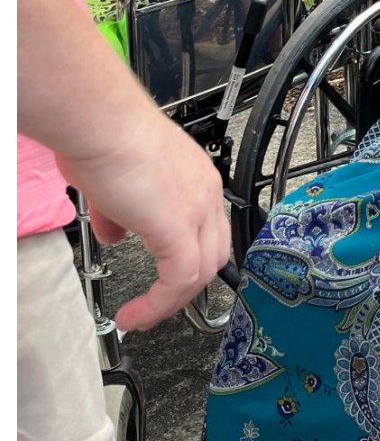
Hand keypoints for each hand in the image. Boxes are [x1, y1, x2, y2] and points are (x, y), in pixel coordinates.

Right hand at [56, 121, 229, 331]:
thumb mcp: (114, 184)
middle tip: (160, 302)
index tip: (165, 277)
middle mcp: (206, 192)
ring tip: (144, 316)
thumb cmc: (103, 137)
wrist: (102, 124)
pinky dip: (159, 304)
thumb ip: (121, 212)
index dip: (188, 256)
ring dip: (173, 301)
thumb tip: (115, 233)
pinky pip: (179, 279)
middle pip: (215, 251)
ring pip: (203, 270)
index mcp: (197, 178)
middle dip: (188, 284)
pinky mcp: (179, 227)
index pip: (207, 227)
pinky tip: (135, 314)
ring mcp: (198, 208)